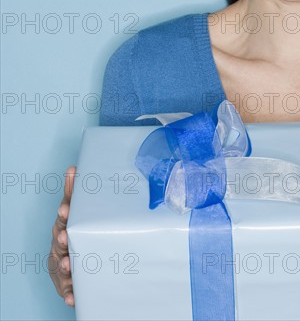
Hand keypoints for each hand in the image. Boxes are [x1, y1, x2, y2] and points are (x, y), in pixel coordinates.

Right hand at [48, 166, 75, 306]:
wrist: (71, 261)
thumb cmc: (74, 232)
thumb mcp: (75, 212)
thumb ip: (74, 193)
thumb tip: (73, 168)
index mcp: (63, 227)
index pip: (63, 219)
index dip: (64, 215)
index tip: (66, 211)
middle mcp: (59, 246)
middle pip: (58, 242)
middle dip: (62, 240)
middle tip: (66, 237)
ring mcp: (60, 264)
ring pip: (60, 265)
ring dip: (64, 265)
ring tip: (68, 264)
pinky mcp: (65, 283)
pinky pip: (67, 290)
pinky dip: (69, 293)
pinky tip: (73, 298)